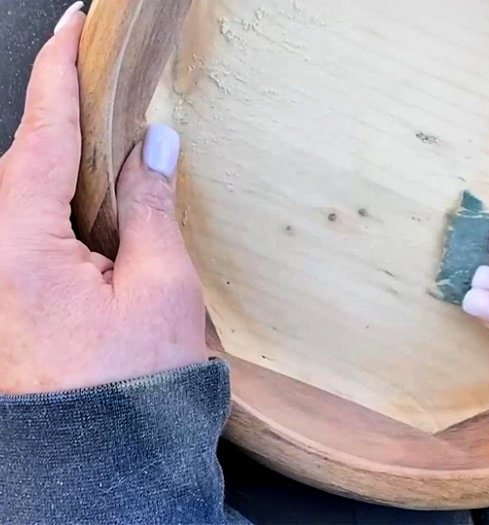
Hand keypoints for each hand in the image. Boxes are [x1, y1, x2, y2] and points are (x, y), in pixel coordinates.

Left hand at [0, 6, 205, 393]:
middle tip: (115, 89)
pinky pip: (31, 226)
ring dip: (73, 164)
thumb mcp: (160, 286)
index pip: (44, 135)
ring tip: (120, 149)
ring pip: (30, 192)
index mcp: (19, 247)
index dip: (62, 72)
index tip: (78, 26)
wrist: (101, 462)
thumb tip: (156, 144)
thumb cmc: (131, 386)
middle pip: (30, 159)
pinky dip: (65, 202)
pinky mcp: (9, 292)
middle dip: (71, 118)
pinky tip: (100, 204)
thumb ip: (151, 205)